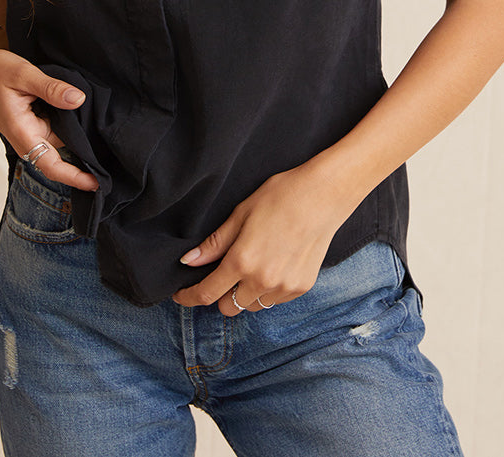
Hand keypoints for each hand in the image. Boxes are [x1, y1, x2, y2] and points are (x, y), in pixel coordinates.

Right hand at [0, 44, 98, 191]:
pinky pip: (58, 125)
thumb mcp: (24, 74)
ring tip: (94, 108)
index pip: (51, 164)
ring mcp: (32, 131)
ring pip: (63, 136)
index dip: (74, 176)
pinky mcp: (35, 123)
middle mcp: (28, 137)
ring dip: (78, 128)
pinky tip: (79, 105)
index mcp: (23, 132)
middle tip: (108, 132)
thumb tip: (78, 99)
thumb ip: (51, 88)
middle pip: (64, 150)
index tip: (96, 183)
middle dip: (85, 147)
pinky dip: (70, 119)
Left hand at [172, 161, 353, 316]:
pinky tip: (275, 263)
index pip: (206, 293)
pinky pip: (275, 299)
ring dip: (246, 293)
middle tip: (225, 271)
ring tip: (255, 263)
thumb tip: (189, 261)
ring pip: (252, 306)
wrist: (323, 195)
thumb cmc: (281, 196)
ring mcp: (283, 287)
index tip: (180, 296)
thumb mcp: (241, 213)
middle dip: (221, 294)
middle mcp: (261, 281)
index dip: (189, 297)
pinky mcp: (301, 287)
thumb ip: (215, 243)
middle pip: (228, 307)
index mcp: (242, 261)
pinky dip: (269, 289)